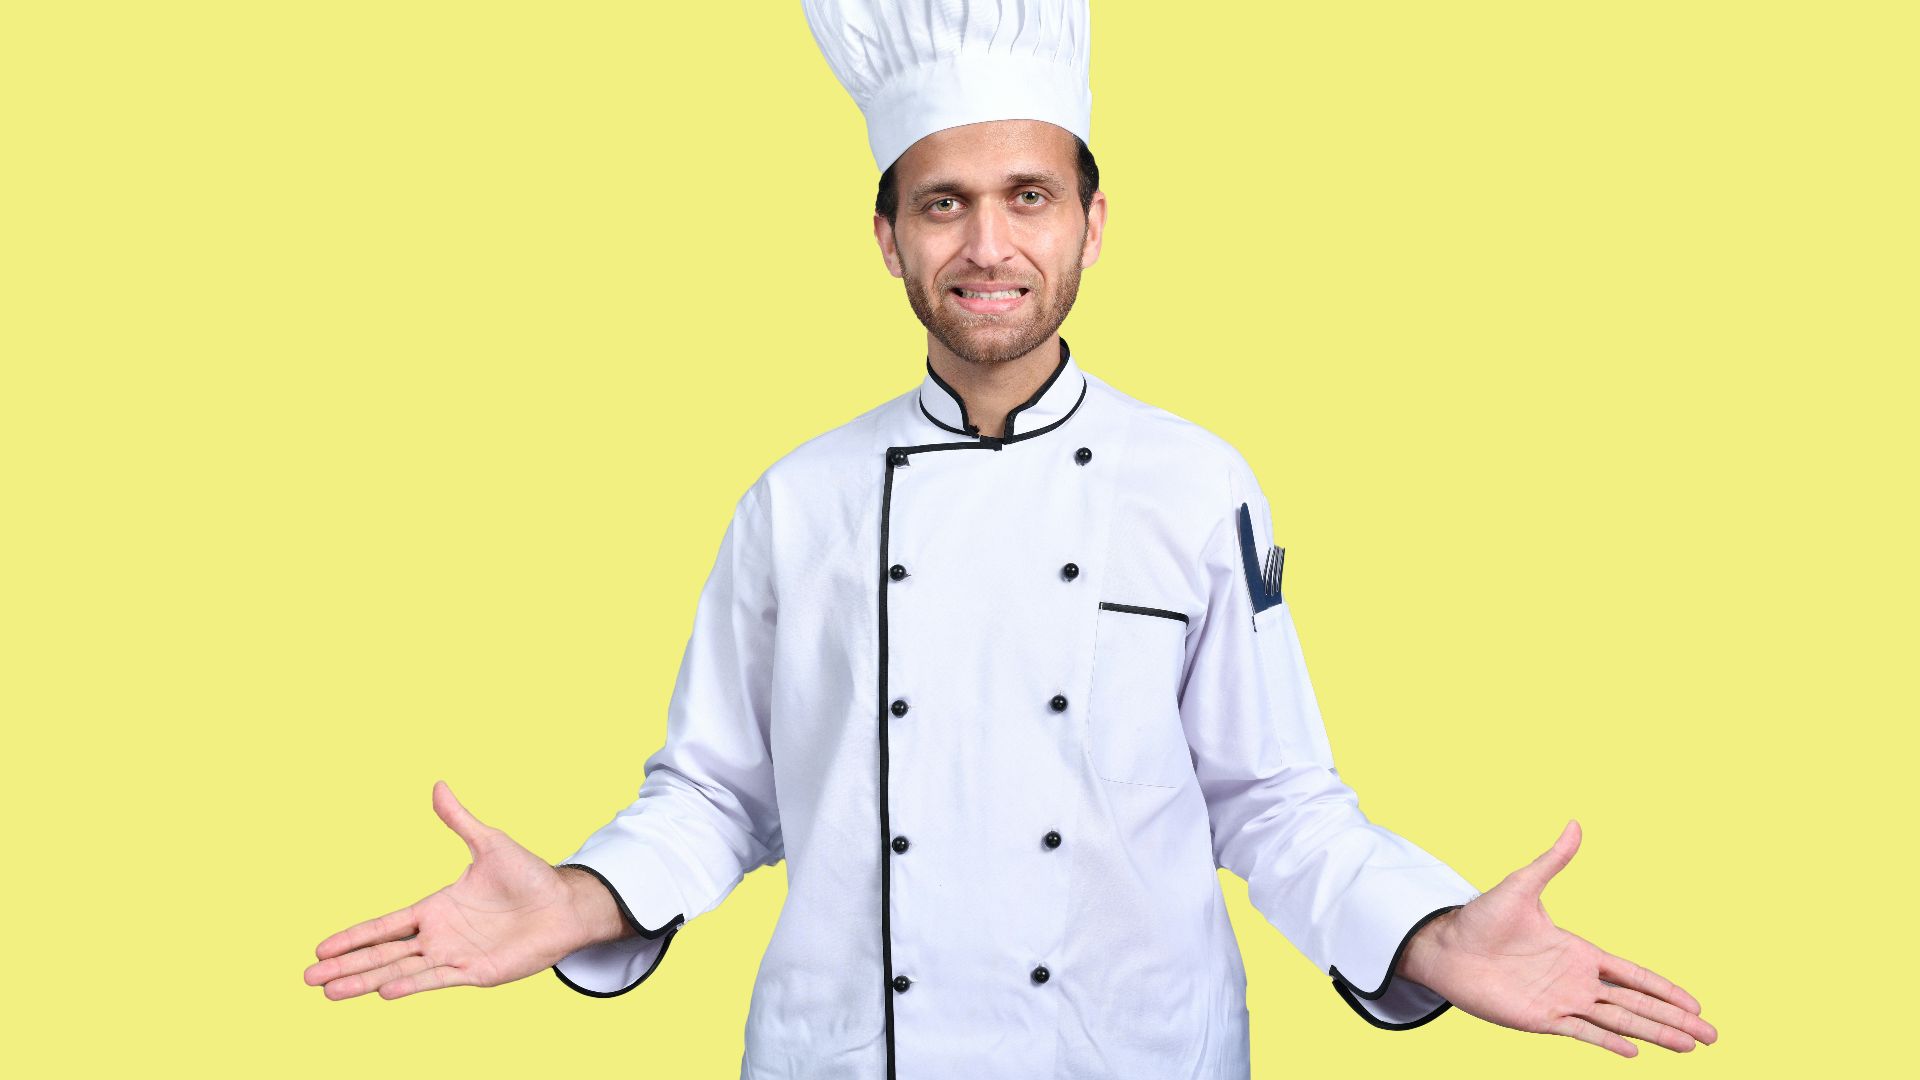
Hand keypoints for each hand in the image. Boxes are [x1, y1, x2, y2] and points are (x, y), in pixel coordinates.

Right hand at [304, 780, 593, 999]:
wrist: (565, 903)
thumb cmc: (529, 875)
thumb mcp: (489, 843)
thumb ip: (459, 819)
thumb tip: (438, 784)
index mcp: (436, 908)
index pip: (385, 926)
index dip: (353, 937)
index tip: (320, 949)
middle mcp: (439, 936)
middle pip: (382, 953)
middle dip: (346, 966)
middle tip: (307, 979)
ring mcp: (455, 956)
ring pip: (400, 970)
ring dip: (365, 981)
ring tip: (331, 993)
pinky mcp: (476, 972)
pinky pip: (436, 979)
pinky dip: (410, 984)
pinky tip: (383, 991)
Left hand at [1399, 820, 1717, 1056]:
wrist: (1445, 946)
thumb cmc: (1481, 918)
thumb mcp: (1522, 885)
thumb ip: (1553, 860)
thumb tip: (1575, 822)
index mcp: (1578, 952)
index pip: (1633, 974)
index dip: (1665, 988)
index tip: (1696, 1003)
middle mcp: (1576, 980)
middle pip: (1636, 1003)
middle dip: (1675, 1020)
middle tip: (1712, 1036)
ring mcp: (1560, 1001)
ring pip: (1619, 1021)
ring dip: (1654, 1034)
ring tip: (1689, 1048)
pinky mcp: (1540, 1019)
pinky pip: (1582, 1033)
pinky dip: (1608, 1042)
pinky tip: (1635, 1053)